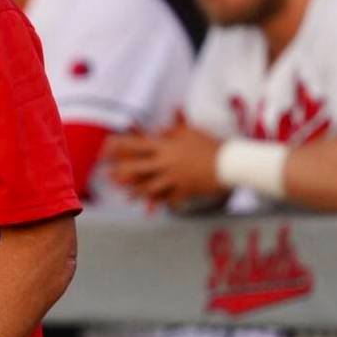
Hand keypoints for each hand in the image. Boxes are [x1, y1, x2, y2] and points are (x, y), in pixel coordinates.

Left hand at [105, 115, 225, 207]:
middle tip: (106, 176)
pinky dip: (157, 202)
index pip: (137, 145)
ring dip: (134, 191)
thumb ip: (173, 130)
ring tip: (123, 194)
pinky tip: (148, 207)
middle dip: (120, 172)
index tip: (106, 149)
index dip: (120, 147)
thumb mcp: (190, 132)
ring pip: (149, 186)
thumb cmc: (210, 145)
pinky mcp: (183, 190)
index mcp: (165, 147)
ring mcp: (174, 178)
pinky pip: (167, 198)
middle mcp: (166, 163)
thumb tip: (160, 129)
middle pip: (137, 168)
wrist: (230, 163)